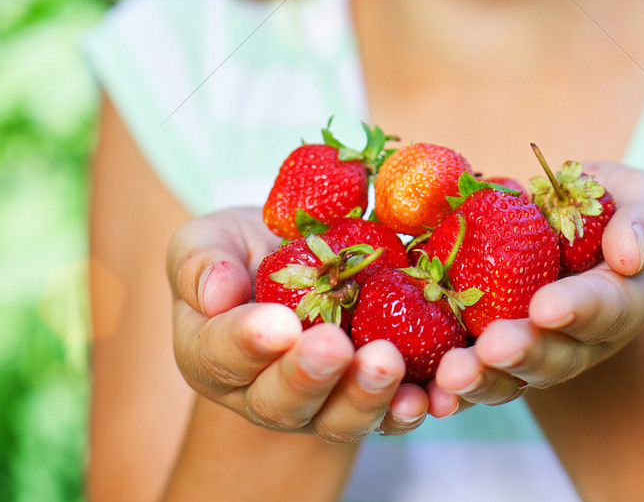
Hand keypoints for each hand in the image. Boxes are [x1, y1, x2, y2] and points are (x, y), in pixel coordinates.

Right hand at [166, 205, 428, 439]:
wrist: (294, 259)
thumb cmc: (241, 250)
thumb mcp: (208, 241)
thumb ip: (199, 263)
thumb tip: (216, 293)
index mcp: (213, 354)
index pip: (223, 355)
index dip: (249, 342)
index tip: (278, 324)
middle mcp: (264, 393)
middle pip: (285, 400)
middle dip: (311, 375)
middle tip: (334, 347)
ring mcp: (321, 401)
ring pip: (341, 416)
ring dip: (366, 396)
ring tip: (387, 363)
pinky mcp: (369, 395)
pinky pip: (390, 413)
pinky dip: (409, 408)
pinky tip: (429, 394)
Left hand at [427, 160, 643, 415]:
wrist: (565, 226)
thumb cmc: (607, 208)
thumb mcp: (639, 199)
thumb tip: (629, 254)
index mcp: (619, 300)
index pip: (603, 307)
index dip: (577, 308)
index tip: (546, 307)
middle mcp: (578, 340)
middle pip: (554, 356)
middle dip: (523, 353)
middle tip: (493, 348)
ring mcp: (534, 353)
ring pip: (510, 378)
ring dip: (482, 380)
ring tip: (452, 375)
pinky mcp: (491, 353)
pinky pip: (474, 376)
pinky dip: (452, 392)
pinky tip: (428, 396)